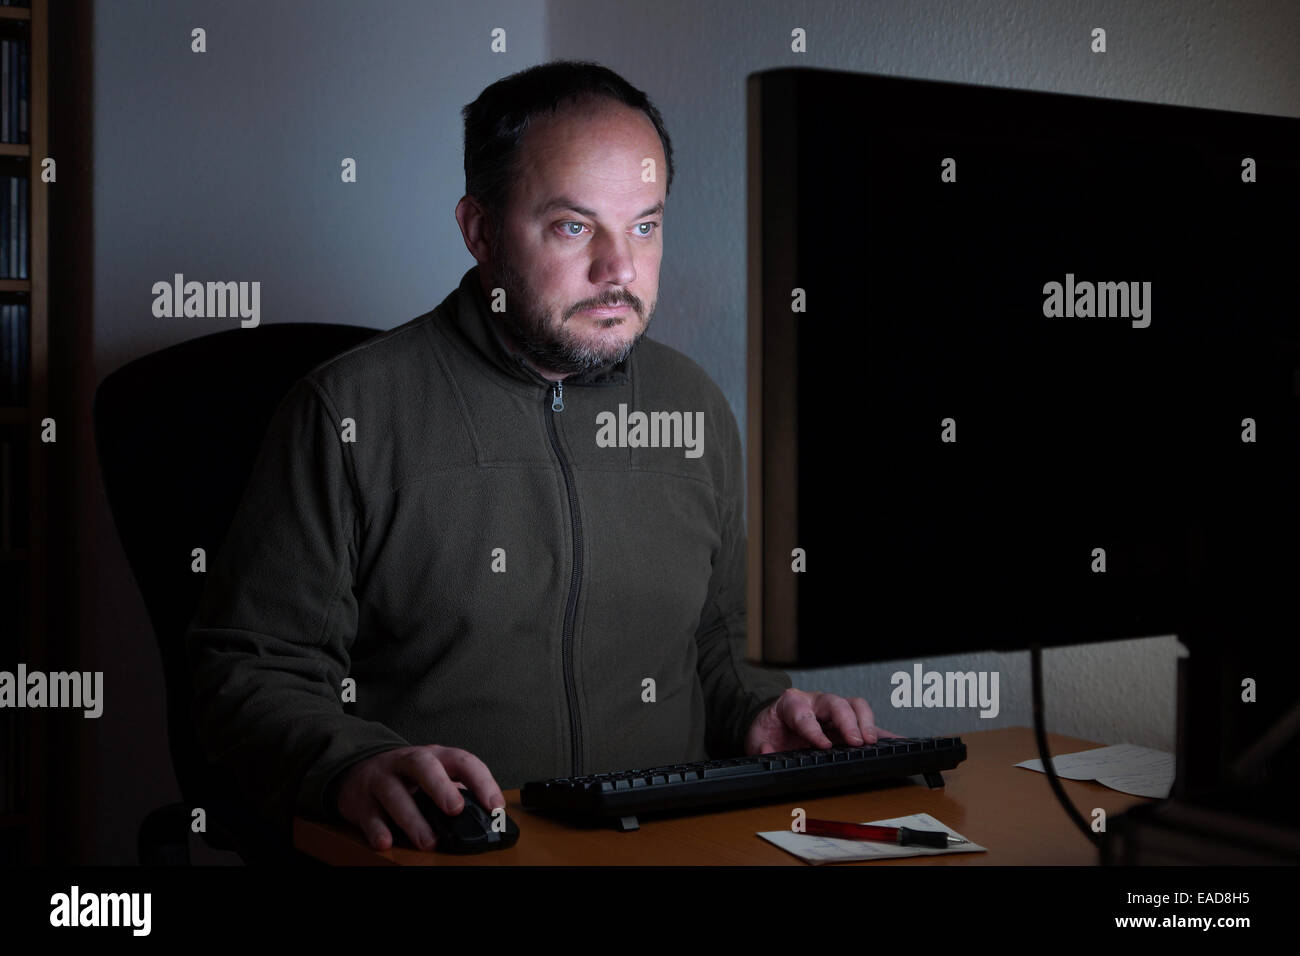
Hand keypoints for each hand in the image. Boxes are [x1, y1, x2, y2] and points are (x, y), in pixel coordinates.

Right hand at [333, 744, 505, 850]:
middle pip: (423, 767)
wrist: (358, 768)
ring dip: (413, 820)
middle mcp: (407, 763)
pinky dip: (377, 829)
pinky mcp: (360, 801)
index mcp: (434, 756)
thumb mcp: (434, 774)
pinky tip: (386, 841)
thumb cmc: (407, 776)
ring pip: (394, 794)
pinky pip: (368, 816)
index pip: (461, 760)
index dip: (481, 781)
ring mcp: (381, 779)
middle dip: (440, 787)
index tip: (494, 805)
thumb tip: (487, 817)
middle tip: (455, 810)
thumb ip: (456, 790)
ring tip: (428, 842)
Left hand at [744, 687, 901, 754]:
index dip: (813, 729)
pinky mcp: (846, 723)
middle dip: (847, 722)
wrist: (773, 726)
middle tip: (855, 742)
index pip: (803, 713)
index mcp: (791, 704)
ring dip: (866, 723)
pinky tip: (894, 742)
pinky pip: (867, 723)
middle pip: (835, 703)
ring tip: (872, 742)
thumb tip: (768, 750)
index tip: (823, 745)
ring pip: (854, 706)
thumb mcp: (757, 740)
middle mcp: (815, 702)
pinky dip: (882, 733)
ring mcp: (832, 711)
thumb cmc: (770, 730)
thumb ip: (761, 747)